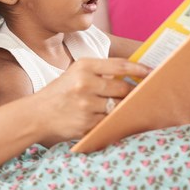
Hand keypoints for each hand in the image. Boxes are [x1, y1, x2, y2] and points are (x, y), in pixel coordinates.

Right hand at [28, 58, 149, 145]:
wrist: (36, 115)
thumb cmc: (61, 92)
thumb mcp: (76, 73)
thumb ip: (100, 72)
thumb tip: (133, 75)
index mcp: (83, 66)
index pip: (119, 65)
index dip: (139, 68)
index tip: (152, 72)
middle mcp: (84, 83)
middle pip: (123, 88)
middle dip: (133, 93)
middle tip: (142, 94)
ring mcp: (85, 105)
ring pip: (118, 107)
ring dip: (125, 108)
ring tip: (129, 108)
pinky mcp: (86, 124)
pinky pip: (110, 122)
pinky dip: (114, 121)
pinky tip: (115, 120)